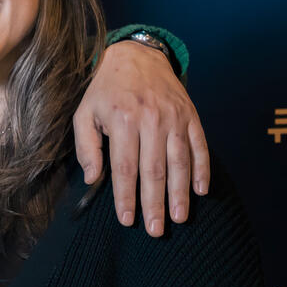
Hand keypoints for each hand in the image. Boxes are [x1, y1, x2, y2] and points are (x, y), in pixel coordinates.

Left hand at [73, 40, 209, 236]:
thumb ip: (87, 146)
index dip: (126, 197)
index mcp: (122, 121)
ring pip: (180, 162)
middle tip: (155, 229)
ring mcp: (174, 118)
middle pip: (154, 170)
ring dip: (180, 193)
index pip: (125, 168)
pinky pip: (200, 147)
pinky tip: (200, 190)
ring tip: (179, 218)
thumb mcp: (84, 113)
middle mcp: (151, 120)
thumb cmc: (105, 90)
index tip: (128, 220)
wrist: (136, 56)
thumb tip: (93, 179)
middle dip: (155, 204)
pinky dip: (202, 170)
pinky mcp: (191, 116)